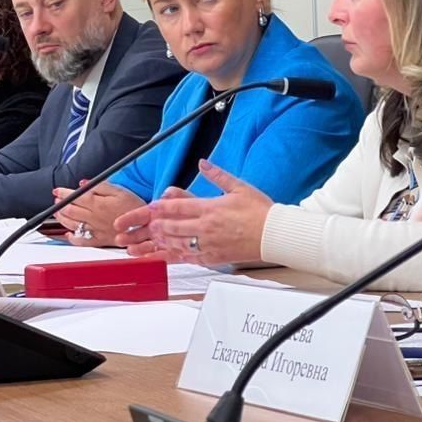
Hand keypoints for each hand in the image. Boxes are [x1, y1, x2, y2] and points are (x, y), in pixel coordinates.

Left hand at [53, 181, 144, 247]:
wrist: (146, 225)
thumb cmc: (134, 206)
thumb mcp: (119, 190)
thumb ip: (99, 186)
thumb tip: (83, 183)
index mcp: (98, 203)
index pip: (74, 197)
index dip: (63, 193)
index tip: (57, 191)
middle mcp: (94, 217)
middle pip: (70, 211)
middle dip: (60, 205)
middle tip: (56, 200)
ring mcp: (96, 230)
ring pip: (72, 225)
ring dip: (62, 218)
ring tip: (58, 213)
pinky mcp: (100, 240)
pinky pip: (82, 241)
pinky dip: (72, 238)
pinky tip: (69, 234)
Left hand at [116, 160, 271, 264]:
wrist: (274, 235)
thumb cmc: (260, 211)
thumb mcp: (238, 187)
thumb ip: (217, 175)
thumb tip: (203, 163)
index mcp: (211, 208)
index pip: (179, 207)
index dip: (162, 207)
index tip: (151, 206)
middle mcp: (207, 228)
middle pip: (174, 227)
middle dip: (158, 226)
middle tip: (147, 225)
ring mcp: (210, 244)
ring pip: (180, 244)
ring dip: (165, 242)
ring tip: (154, 240)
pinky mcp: (216, 257)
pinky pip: (193, 258)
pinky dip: (180, 256)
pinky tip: (173, 255)